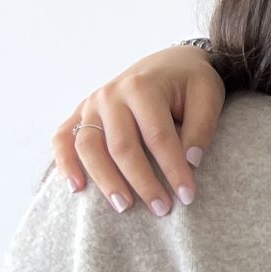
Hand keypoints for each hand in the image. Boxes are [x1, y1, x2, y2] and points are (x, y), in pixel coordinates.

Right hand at [51, 47, 224, 215]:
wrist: (170, 61)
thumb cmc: (191, 82)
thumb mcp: (208, 95)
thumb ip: (202, 127)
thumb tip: (191, 162)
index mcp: (143, 87)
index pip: (158, 137)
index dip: (173, 169)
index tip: (188, 196)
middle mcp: (111, 95)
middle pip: (121, 147)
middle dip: (141, 182)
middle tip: (161, 209)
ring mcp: (91, 104)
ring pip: (88, 147)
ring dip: (104, 180)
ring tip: (124, 207)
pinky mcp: (80, 113)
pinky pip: (62, 139)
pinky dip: (64, 163)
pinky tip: (76, 188)